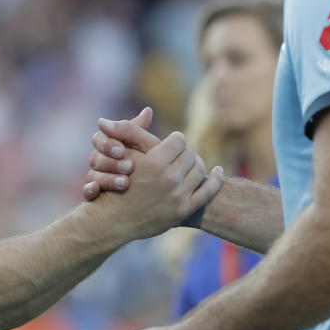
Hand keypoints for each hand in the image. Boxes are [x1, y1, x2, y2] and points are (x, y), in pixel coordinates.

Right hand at [83, 108, 153, 197]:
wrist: (149, 196)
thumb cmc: (149, 165)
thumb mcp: (146, 147)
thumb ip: (142, 132)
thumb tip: (148, 110)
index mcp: (109, 145)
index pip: (99, 139)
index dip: (108, 144)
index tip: (121, 150)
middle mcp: (100, 160)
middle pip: (94, 158)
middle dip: (111, 162)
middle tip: (129, 167)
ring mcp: (97, 179)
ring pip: (92, 176)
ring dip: (106, 178)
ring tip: (125, 183)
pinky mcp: (96, 196)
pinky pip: (87, 193)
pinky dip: (90, 190)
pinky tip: (97, 190)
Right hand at [85, 130, 222, 242]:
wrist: (113, 219)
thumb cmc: (115, 182)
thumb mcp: (122, 154)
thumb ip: (134, 130)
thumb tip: (148, 110)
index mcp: (154, 162)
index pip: (179, 139)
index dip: (173, 140)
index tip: (169, 144)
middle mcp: (168, 179)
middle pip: (191, 153)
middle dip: (184, 153)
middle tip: (178, 154)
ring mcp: (178, 196)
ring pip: (200, 170)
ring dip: (196, 164)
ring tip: (189, 163)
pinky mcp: (184, 210)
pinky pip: (209, 191)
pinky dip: (215, 179)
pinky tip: (216, 171)